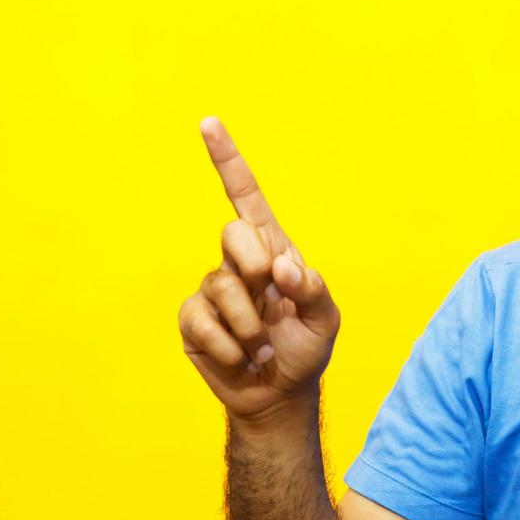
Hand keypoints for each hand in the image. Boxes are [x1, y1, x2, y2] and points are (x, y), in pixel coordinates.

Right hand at [177, 116, 342, 423]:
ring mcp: (213, 290)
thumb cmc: (305, 350)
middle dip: (254, 264)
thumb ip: (312, 289)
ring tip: (263, 345)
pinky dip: (228, 345)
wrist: (280, 396)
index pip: (246, 197)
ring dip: (249, 322)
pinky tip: (241, 357)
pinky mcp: (193, 321)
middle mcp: (238, 263)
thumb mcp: (325, 320)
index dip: (227, 160)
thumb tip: (281, 265)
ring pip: (220, 284)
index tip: (209, 123)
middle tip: (271, 295)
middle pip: (232, 233)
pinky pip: (201, 320)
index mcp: (272, 250)